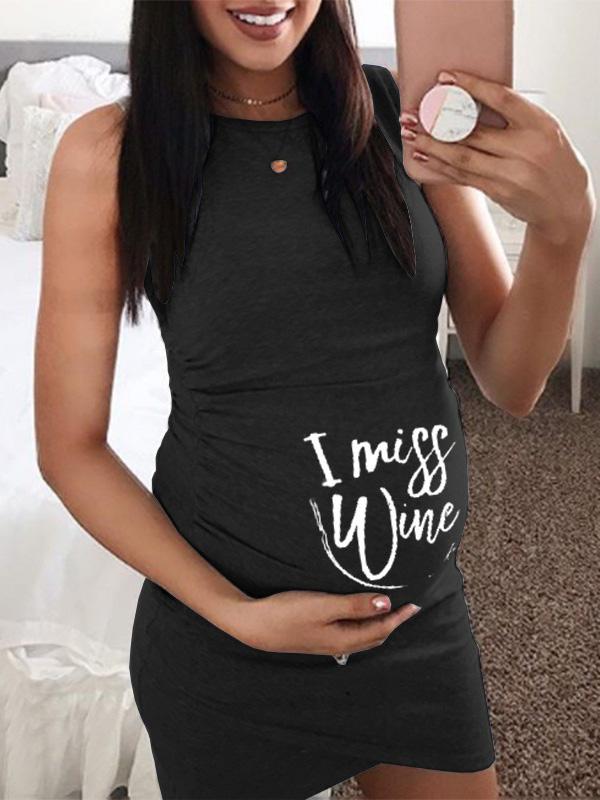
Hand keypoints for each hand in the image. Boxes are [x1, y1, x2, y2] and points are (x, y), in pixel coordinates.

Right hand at [230, 590, 420, 656]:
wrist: (254, 625)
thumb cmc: (288, 613)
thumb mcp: (324, 605)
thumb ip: (355, 605)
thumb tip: (386, 602)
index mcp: (344, 639)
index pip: (381, 629)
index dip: (399, 617)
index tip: (416, 604)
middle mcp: (338, 645)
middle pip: (374, 636)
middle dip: (393, 622)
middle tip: (407, 606)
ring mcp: (327, 642)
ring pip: (362, 635)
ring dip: (377, 623)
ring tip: (388, 608)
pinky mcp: (317, 635)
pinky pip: (349, 632)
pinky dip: (361, 622)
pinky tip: (357, 613)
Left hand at [400, 70, 595, 245]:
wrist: (564, 202)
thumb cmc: (551, 158)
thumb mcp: (543, 129)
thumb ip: (514, 116)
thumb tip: (469, 100)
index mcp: (540, 124)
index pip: (501, 99)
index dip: (471, 86)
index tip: (445, 78)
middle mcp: (524, 149)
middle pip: (473, 132)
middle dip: (437, 122)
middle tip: (412, 114)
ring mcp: (510, 174)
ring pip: (462, 157)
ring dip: (431, 145)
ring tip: (410, 134)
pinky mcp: (497, 192)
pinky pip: (463, 176)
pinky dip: (440, 165)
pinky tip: (424, 156)